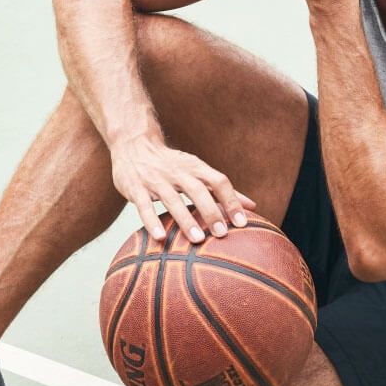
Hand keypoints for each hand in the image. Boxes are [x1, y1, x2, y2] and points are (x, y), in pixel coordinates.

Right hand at [110, 136, 256, 242]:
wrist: (133, 145)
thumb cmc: (171, 164)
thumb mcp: (197, 170)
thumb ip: (222, 189)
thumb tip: (252, 207)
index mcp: (195, 167)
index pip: (218, 181)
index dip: (231, 200)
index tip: (243, 223)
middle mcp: (177, 172)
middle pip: (198, 190)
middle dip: (211, 212)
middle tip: (222, 234)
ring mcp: (156, 180)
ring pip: (172, 199)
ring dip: (186, 219)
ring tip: (198, 240)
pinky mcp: (136, 188)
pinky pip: (144, 206)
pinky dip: (151, 221)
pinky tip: (160, 238)